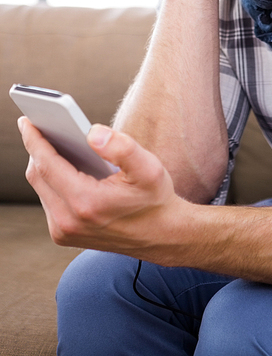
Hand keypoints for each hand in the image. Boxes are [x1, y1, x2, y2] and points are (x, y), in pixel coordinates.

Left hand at [18, 117, 188, 257]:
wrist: (161, 235)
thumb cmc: (154, 198)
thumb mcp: (148, 168)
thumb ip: (121, 147)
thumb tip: (92, 133)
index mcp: (85, 202)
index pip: (46, 164)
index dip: (34, 139)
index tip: (26, 120)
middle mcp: (68, 221)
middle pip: (38, 175)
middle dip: (36, 148)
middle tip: (40, 123)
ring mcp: (64, 231)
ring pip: (40, 187)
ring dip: (44, 163)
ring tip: (51, 140)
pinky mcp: (64, 235)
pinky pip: (48, 199)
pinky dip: (52, 179)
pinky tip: (63, 163)